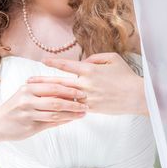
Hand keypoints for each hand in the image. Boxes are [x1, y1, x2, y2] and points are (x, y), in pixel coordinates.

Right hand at [0, 83, 87, 140]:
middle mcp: (27, 99)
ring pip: (55, 114)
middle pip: (56, 100)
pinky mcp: (30, 127)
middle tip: (86, 103)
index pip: (53, 87)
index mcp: (28, 88)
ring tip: (83, 113)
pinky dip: (63, 121)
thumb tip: (66, 91)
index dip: (70, 89)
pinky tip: (72, 119)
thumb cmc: (15, 107)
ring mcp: (28, 114)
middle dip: (73, 101)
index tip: (82, 91)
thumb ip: (43, 92)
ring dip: (72, 113)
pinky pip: (50, 124)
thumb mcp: (25, 94)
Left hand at [27, 53, 147, 114]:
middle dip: (43, 81)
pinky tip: (53, 108)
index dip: (54, 63)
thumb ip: (94, 58)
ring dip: (49, 96)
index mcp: (90, 70)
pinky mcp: (92, 108)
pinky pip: (74, 108)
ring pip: (64, 97)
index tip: (43, 61)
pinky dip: (64, 107)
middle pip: (59, 83)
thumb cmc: (125, 75)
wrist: (137, 96)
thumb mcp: (112, 59)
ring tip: (37, 96)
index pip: (67, 66)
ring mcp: (87, 98)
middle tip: (29, 81)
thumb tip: (83, 63)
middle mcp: (85, 84)